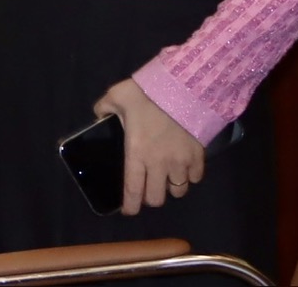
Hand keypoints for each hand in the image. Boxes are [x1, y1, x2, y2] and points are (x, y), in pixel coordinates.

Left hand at [97, 77, 204, 213]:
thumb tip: (99, 115)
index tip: (129, 211)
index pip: (132, 189)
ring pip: (179, 190)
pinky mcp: (199, 157)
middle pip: (157, 198)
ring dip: (171, 187)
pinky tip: (184, 167)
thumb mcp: (116, 97)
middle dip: (151, 198)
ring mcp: (181, 162)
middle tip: (147, 188)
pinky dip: (190, 176)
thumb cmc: (146, 94)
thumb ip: (103, 108)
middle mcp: (159, 164)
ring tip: (166, 176)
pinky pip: (196, 177)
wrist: (182, 88)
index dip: (130, 205)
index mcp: (137, 153)